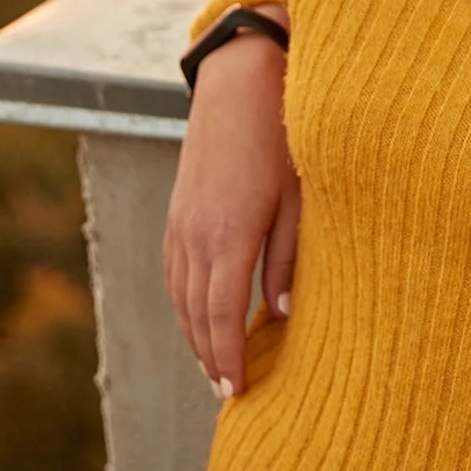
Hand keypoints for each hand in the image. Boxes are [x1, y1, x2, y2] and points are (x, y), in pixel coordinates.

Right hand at [162, 2, 296, 400]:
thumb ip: (286, 259)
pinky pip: (172, 269)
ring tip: (211, 362)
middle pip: (196, 313)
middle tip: (226, 389)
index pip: (223, 315)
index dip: (228, 357)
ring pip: (179, 294)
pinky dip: (182, 300)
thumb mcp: (297, 199)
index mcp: (229, 234)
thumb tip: (279, 313)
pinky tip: (196, 312)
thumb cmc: (282, 136)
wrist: (241, 81)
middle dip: (209, 355)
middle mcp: (196, 234)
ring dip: (193, 332)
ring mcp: (181, 221)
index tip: (237, 389)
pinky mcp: (177, 209)